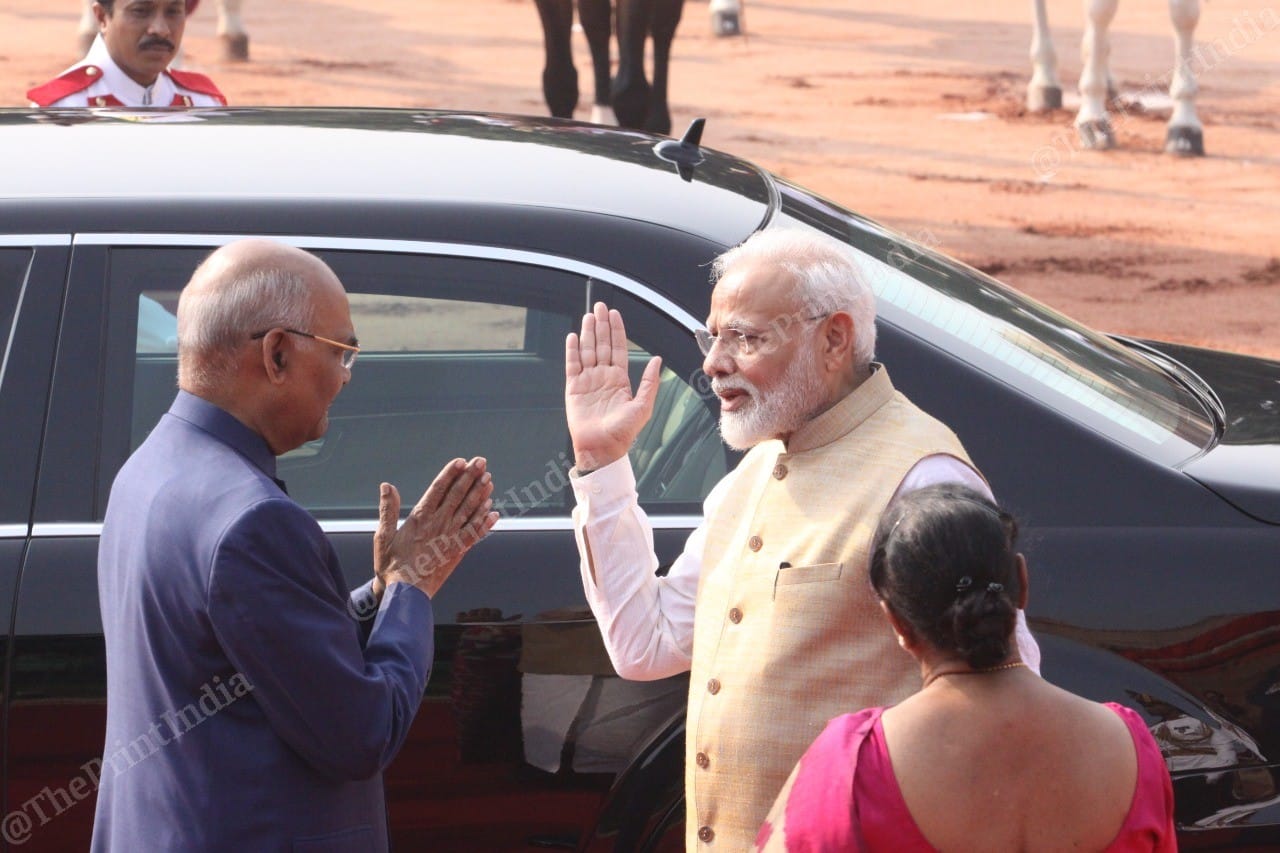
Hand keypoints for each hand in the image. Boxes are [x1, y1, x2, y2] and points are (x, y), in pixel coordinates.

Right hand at [373, 457, 498, 598]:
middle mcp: (439, 524)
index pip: (438, 489)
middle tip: (481, 462)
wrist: (406, 593)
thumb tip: (386, 486)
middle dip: (470, 477)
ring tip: (489, 479)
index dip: (450, 473)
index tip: (461, 461)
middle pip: (457, 495)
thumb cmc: (391, 565)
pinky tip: (493, 512)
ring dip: (481, 494)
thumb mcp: (383, 535)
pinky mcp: (458, 551)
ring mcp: (451, 537)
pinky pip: (475, 533)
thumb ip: (387, 509)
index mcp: (420, 518)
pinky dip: (485, 522)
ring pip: (469, 511)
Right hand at [564, 301, 662, 470]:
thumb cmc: (623, 432)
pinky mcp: (573, 388)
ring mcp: (588, 381)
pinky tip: (573, 337)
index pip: (618, 348)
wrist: (602, 448)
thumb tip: (657, 360)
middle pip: (602, 344)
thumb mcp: (643, 406)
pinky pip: (572, 365)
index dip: (616, 330)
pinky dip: (572, 350)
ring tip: (588, 316)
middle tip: (599, 306)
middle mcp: (603, 376)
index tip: (614, 314)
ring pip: (587, 350)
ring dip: (588, 333)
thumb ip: (649, 382)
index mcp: (620, 379)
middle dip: (601, 325)